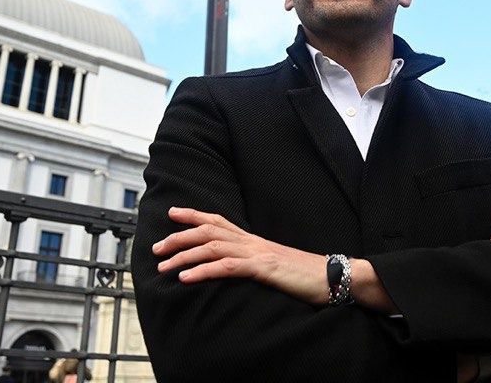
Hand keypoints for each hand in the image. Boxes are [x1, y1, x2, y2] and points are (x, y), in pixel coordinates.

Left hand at [153, 207, 326, 304]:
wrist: (334, 276)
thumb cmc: (305, 275)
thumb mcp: (273, 266)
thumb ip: (254, 262)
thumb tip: (234, 267)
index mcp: (254, 240)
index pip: (218, 221)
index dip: (194, 215)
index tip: (172, 213)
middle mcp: (252, 241)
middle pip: (208, 231)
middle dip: (179, 237)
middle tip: (156, 248)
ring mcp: (258, 252)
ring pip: (212, 247)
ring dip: (183, 256)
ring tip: (162, 267)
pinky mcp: (263, 268)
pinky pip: (227, 267)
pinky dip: (203, 271)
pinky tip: (186, 278)